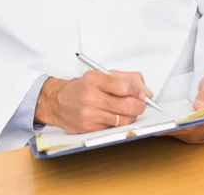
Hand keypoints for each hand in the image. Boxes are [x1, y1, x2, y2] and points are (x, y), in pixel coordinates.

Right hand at [34, 70, 151, 133]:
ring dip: (132, 115)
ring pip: (123, 119)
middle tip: (142, 103)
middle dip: (140, 105)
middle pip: (126, 105)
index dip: (137, 90)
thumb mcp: (100, 75)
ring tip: (130, 109)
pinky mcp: (89, 128)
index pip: (123, 86)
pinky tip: (116, 116)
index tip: (142, 91)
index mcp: (92, 79)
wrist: (57, 102)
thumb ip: (126, 78)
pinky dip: (119, 123)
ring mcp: (89, 115)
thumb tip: (146, 91)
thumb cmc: (81, 87)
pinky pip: (114, 128)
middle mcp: (90, 96)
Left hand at [170, 71, 203, 143]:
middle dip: (185, 130)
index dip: (195, 124)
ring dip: (183, 134)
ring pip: (200, 136)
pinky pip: (200, 137)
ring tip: (166, 129)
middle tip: (166, 127)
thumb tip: (198, 107)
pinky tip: (174, 130)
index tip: (180, 123)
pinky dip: (186, 134)